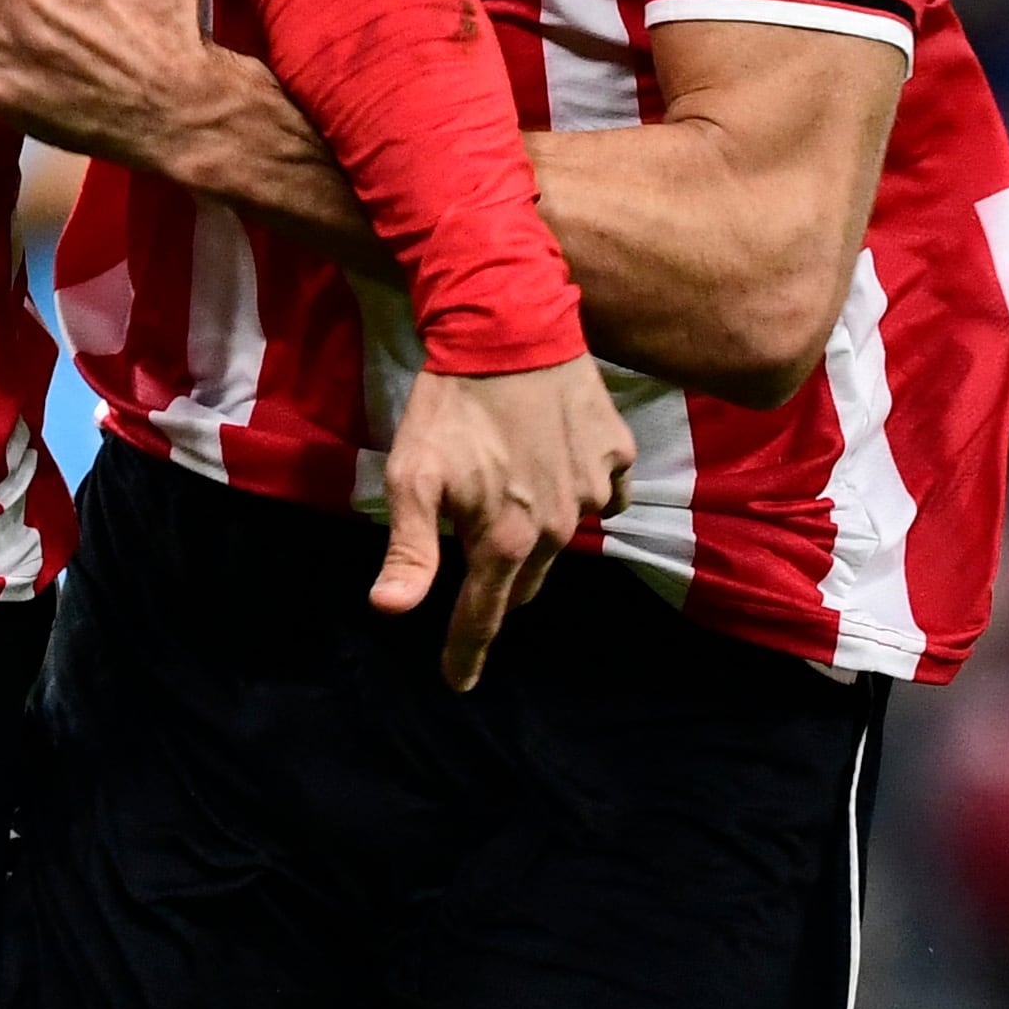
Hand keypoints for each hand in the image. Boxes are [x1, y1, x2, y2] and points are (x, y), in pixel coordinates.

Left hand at [371, 354, 631, 687]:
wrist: (510, 326)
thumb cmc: (450, 404)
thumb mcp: (412, 475)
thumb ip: (410, 548)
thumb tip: (391, 609)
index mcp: (505, 540)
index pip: (483, 617)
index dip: (465, 653)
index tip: (457, 682)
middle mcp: (557, 528)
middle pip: (523, 582)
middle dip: (497, 585)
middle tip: (473, 556)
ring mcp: (595, 490)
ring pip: (561, 538)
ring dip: (534, 532)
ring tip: (508, 494)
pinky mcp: (618, 453)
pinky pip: (601, 493)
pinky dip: (577, 491)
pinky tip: (553, 464)